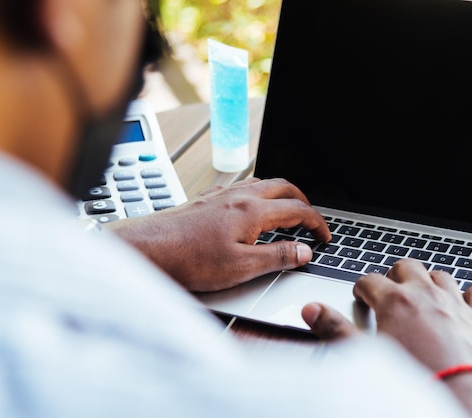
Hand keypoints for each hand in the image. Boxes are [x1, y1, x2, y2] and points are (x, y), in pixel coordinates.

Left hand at [106, 177, 330, 290]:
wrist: (147, 249)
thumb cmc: (188, 259)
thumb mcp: (241, 267)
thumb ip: (277, 256)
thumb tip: (304, 251)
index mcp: (252, 211)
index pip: (297, 209)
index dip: (317, 223)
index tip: (324, 236)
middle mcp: (238, 196)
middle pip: (283, 186)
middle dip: (303, 200)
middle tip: (311, 218)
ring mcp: (221, 194)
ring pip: (261, 183)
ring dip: (280, 194)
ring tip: (286, 211)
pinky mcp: (206, 199)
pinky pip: (241, 186)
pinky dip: (257, 194)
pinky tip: (249, 208)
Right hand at [302, 259, 471, 417]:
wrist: (465, 404)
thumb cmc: (417, 383)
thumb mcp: (366, 357)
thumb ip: (336, 329)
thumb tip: (313, 311)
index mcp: (395, 301)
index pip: (370, 279)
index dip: (362, 287)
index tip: (361, 296)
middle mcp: (427, 295)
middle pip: (407, 267)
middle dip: (395, 275)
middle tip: (390, 290)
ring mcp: (457, 304)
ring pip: (441, 276)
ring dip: (430, 281)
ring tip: (423, 295)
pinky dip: (467, 295)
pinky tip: (463, 303)